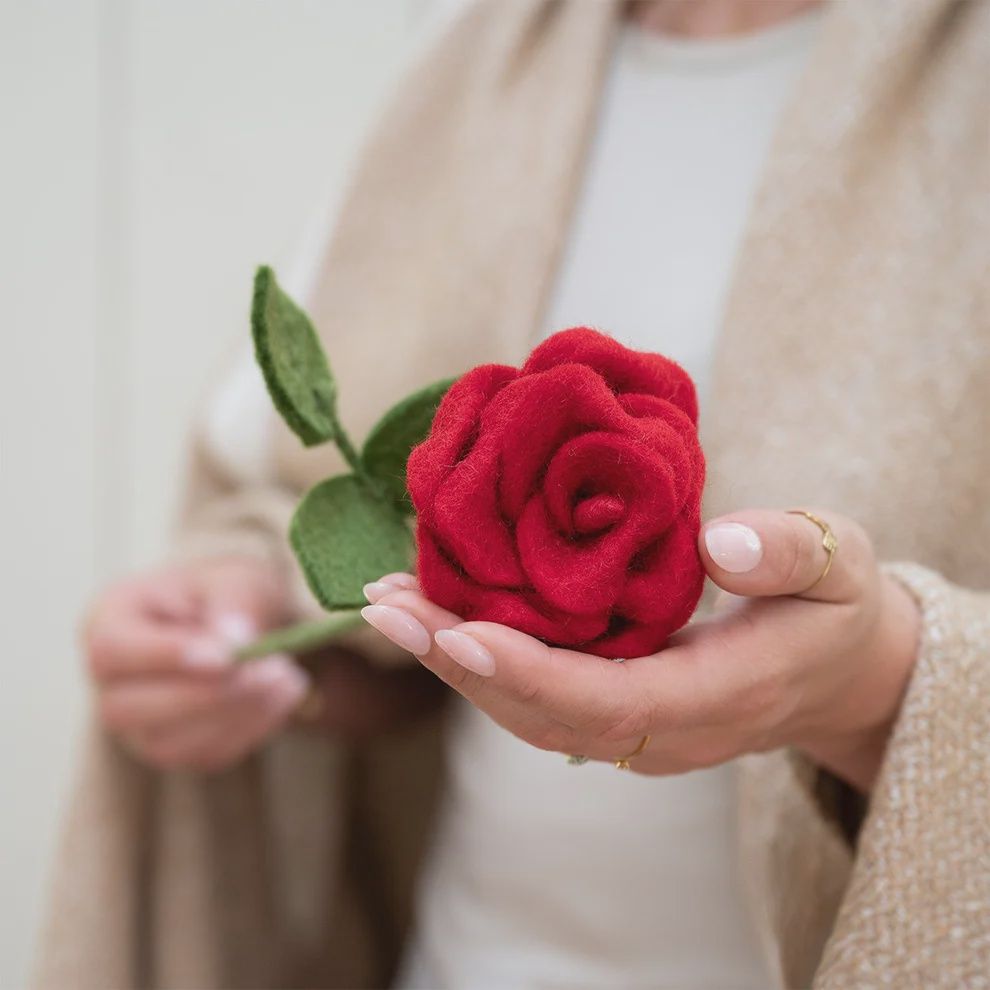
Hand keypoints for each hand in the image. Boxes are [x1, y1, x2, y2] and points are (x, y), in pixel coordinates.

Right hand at [85, 556, 309, 770]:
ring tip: (288, 677)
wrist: (243, 624)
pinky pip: (205, 756)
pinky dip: (251, 730)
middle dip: (208, 694)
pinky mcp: (174, 748)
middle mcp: (111, 681)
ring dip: (235, 716)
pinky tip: (284, 695)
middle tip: (273, 668)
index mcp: (109, 622)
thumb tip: (235, 639)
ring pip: (168, 744)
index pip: (113, 649)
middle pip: (129, 708)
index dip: (166, 657)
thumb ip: (235, 600)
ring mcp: (137, 724)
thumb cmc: (227, 593)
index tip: (226, 657)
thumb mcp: (238, 577)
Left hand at [360, 510, 920, 790]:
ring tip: (386, 607)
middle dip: (455, 665)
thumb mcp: (839, 564)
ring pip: (528, 713)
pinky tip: (436, 614)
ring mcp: (634, 730)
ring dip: (451, 663)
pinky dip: (478, 659)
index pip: (606, 703)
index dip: (526, 673)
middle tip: (382, 609)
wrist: (838, 668)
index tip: (455, 631)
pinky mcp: (616, 710)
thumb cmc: (834, 608)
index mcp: (715, 699)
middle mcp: (662, 731)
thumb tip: (720, 543)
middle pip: (541, 716)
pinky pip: (536, 695)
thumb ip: (790, 554)